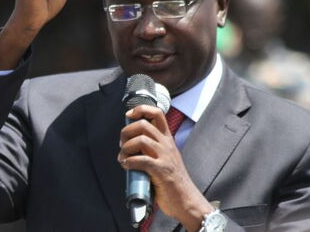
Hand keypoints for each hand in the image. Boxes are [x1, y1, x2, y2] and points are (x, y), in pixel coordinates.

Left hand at [118, 105, 213, 230]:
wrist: (187, 200)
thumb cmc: (172, 181)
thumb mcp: (164, 158)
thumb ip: (150, 149)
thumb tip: (129, 145)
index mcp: (167, 139)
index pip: (157, 113)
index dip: (141, 109)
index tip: (129, 115)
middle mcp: (167, 145)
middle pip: (143, 124)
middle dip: (126, 132)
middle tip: (122, 144)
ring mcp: (165, 157)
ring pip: (141, 140)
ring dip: (126, 148)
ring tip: (123, 157)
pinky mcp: (161, 171)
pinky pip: (141, 160)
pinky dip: (129, 162)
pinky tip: (126, 165)